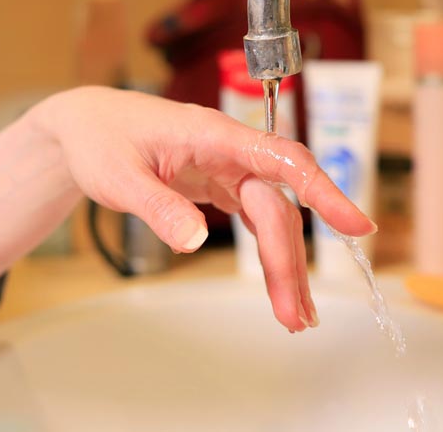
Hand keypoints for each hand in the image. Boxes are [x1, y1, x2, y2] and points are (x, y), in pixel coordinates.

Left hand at [35, 86, 376, 331]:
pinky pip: (257, 219)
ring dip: (284, 266)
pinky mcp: (221, 185)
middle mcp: (230, 151)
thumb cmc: (101, 139)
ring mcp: (228, 169)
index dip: (324, 191)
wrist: (85, 126)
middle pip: (277, 208)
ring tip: (294, 316)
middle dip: (288, 262)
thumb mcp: (118, 177)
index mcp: (214, 135)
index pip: (282, 160)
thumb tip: (196, 241)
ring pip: (272, 218)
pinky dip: (268, 253)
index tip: (357, 225)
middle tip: (296, 316)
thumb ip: (158, 207)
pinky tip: (280, 285)